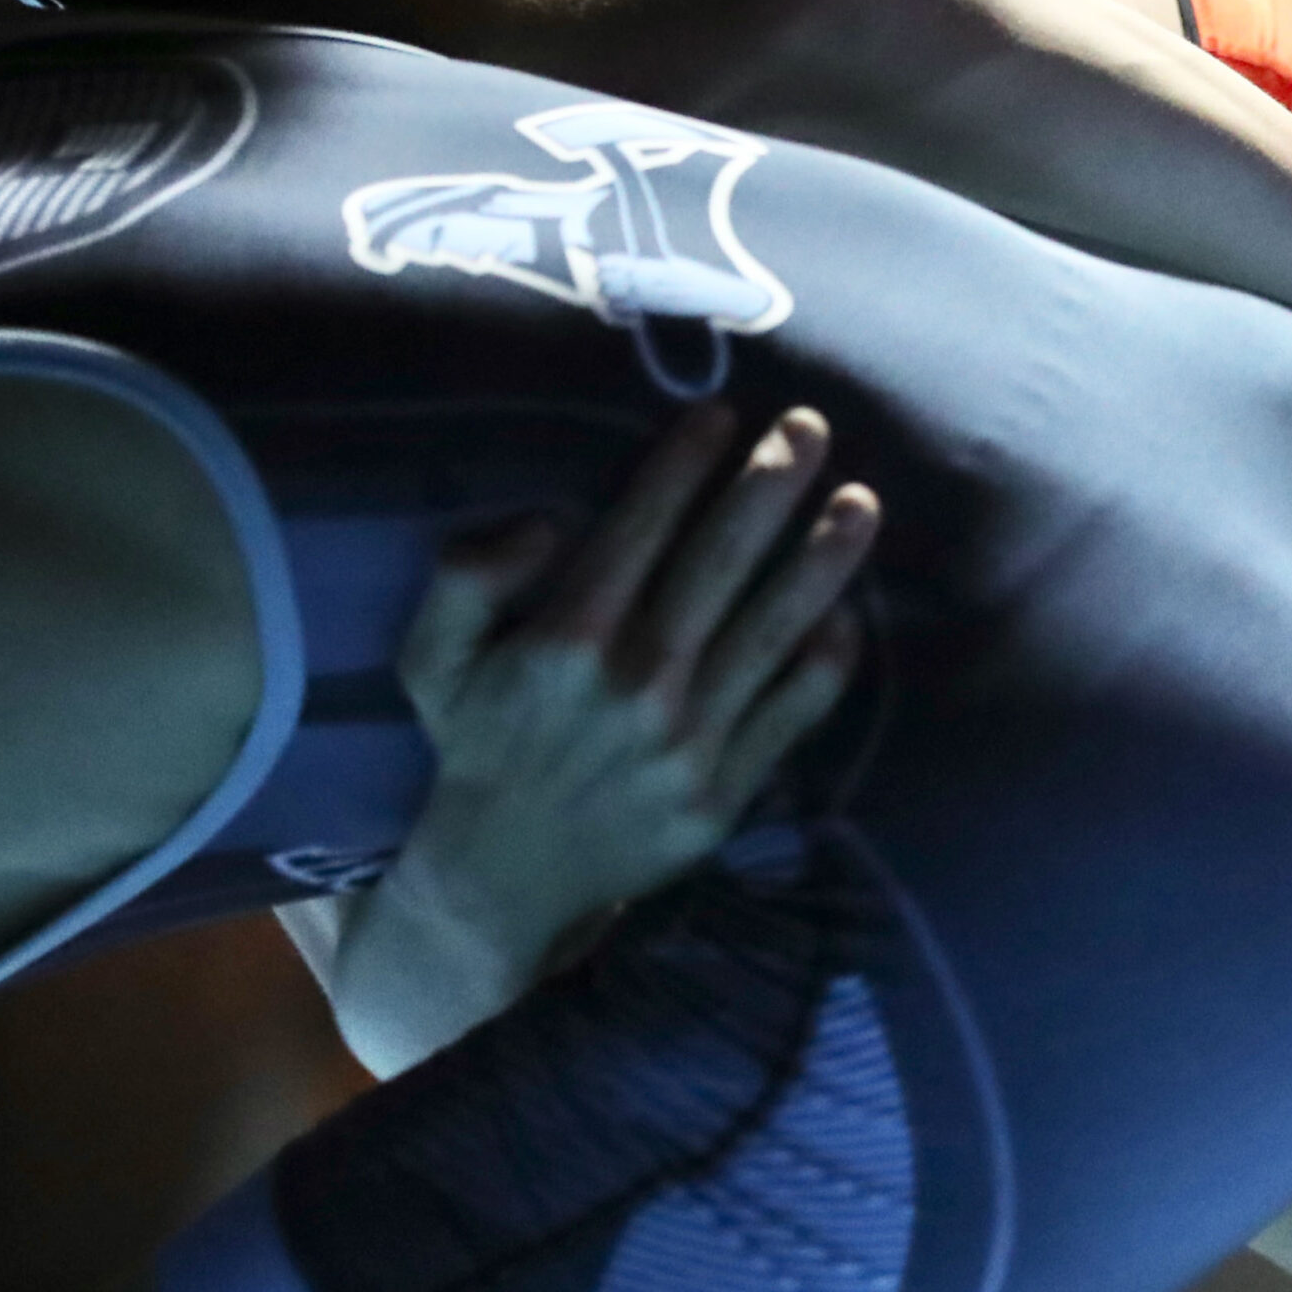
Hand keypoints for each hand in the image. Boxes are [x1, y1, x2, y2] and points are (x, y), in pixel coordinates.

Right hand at [285, 403, 878, 1077]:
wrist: (504, 877)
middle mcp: (635, 683)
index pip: (641, 529)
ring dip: (822, 560)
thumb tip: (547, 523)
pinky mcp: (722, 791)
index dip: (686, 465)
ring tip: (859, 501)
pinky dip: (824, 662)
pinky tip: (846, 611)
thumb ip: (467, 577)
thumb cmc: (478, 743)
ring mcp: (688, 740)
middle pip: (719, 563)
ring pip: (771, 630)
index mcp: (565, 640)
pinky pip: (790, 713)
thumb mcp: (432, 656)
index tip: (722, 414)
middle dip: (769, 485)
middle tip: (810, 426)